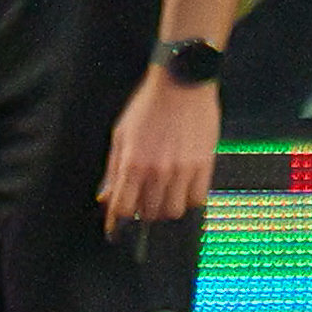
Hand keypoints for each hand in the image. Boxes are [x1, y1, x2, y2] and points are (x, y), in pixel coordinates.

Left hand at [101, 69, 217, 233]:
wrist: (181, 84)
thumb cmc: (148, 106)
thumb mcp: (120, 135)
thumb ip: (113, 170)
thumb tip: (106, 196)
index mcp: (133, 163)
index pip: (123, 208)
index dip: (117, 221)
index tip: (115, 228)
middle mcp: (157, 171)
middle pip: (149, 213)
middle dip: (141, 213)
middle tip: (140, 204)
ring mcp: (183, 170)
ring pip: (173, 211)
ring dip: (164, 209)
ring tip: (160, 197)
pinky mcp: (204, 165)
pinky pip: (197, 199)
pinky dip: (188, 201)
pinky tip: (181, 191)